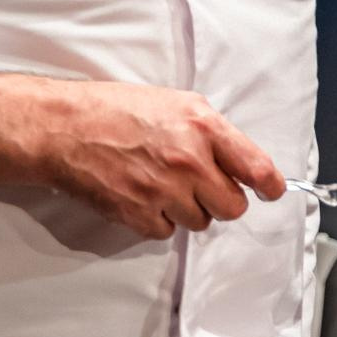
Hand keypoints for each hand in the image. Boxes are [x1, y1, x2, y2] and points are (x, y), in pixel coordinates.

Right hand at [0, 73, 282, 238]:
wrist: (64, 128)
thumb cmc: (118, 110)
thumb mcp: (178, 104)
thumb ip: (214, 133)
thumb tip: (242, 161)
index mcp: (204, 128)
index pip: (257, 168)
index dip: (271, 186)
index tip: (272, 191)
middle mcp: (189, 161)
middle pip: (233, 206)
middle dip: (224, 200)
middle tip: (206, 187)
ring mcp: (163, 191)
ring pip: (201, 222)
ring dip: (190, 210)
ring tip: (166, 187)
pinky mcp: (137, 214)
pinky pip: (166, 232)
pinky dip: (159, 221)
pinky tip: (145, 198)